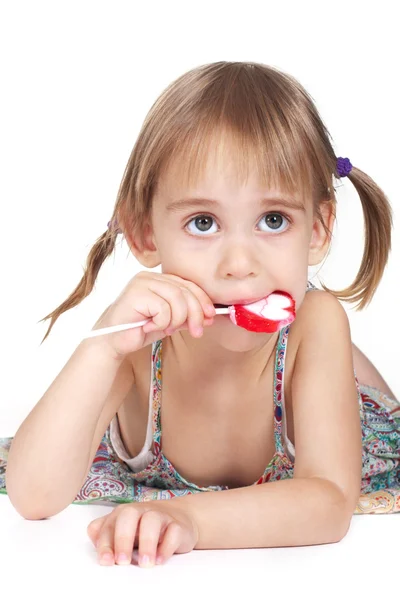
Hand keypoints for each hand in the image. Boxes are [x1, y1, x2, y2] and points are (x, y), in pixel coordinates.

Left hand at [87, 500, 198, 566]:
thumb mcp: (124, 529)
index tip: (106, 561)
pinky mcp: (178, 525)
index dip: (105, 543)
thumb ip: (106, 534)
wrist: (180, 517)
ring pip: (152, 520)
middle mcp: (140, 511)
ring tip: (145, 564)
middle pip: (128, 515)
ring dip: (147, 543)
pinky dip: (167, 546)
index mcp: (123, 513)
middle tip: (122, 562)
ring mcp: (161, 516)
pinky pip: (174, 531)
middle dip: (123, 538)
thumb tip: (96, 544)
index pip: (109, 524)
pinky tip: (160, 560)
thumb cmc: (145, 527)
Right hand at [88, 271, 215, 359]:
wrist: (113, 341)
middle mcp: (149, 277)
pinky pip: (163, 308)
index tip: (210, 317)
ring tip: (166, 330)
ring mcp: (141, 283)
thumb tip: (209, 316)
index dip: (202, 300)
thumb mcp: (169, 321)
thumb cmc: (139, 329)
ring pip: (177, 299)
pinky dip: (162, 322)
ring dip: (177, 320)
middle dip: (195, 313)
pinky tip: (150, 327)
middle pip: (185, 290)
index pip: (188, 284)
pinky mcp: (135, 293)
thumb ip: (186, 315)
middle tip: (197, 331)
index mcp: (158, 279)